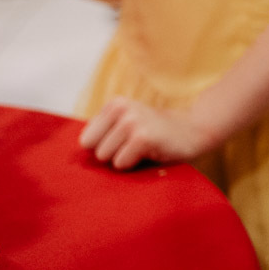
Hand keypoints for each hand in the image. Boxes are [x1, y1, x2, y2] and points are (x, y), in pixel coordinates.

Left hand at [79, 96, 216, 169]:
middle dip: (113, 154)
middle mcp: (121, 108)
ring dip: (125, 159)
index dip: (105, 147)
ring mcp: (132, 121)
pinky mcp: (143, 137)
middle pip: (94, 150)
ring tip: (144, 149)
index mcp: (114, 104)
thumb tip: (72, 162)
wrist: (196, 131)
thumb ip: (104, 134)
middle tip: (136, 146)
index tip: (125, 143)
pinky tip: (152, 152)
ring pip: (106, 158)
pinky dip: (135, 165)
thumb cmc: (157, 135)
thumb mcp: (128, 125)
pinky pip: (121, 164)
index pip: (86, 141)